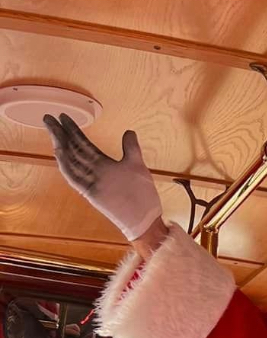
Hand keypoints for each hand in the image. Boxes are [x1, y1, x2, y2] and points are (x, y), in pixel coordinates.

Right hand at [42, 114, 162, 239]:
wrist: (146, 220)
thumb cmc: (143, 197)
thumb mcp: (137, 166)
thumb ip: (131, 148)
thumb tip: (129, 131)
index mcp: (103, 166)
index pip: (83, 144)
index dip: (72, 131)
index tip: (63, 117)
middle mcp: (95, 173)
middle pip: (74, 150)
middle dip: (60, 133)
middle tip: (48, 118)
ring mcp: (94, 183)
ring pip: (72, 162)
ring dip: (60, 145)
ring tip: (52, 129)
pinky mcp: (94, 194)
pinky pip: (76, 179)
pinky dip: (66, 166)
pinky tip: (58, 152)